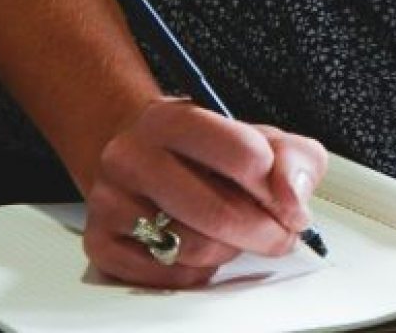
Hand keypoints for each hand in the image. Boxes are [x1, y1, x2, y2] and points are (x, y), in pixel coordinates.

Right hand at [83, 97, 327, 287]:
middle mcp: (132, 155)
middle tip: (279, 233)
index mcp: (172, 118)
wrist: (138, 153)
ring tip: (232, 231)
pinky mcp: (101, 242)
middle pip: (219, 213)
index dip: (276, 186)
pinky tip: (200, 245)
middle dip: (264, 232)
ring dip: (230, 249)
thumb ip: (293, 158)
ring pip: (194, 249)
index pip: (243, 154)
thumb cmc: (205, 150)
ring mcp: (110, 200)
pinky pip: (170, 276)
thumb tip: (293, 198)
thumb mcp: (257, 137)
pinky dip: (199, 270)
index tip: (285, 198)